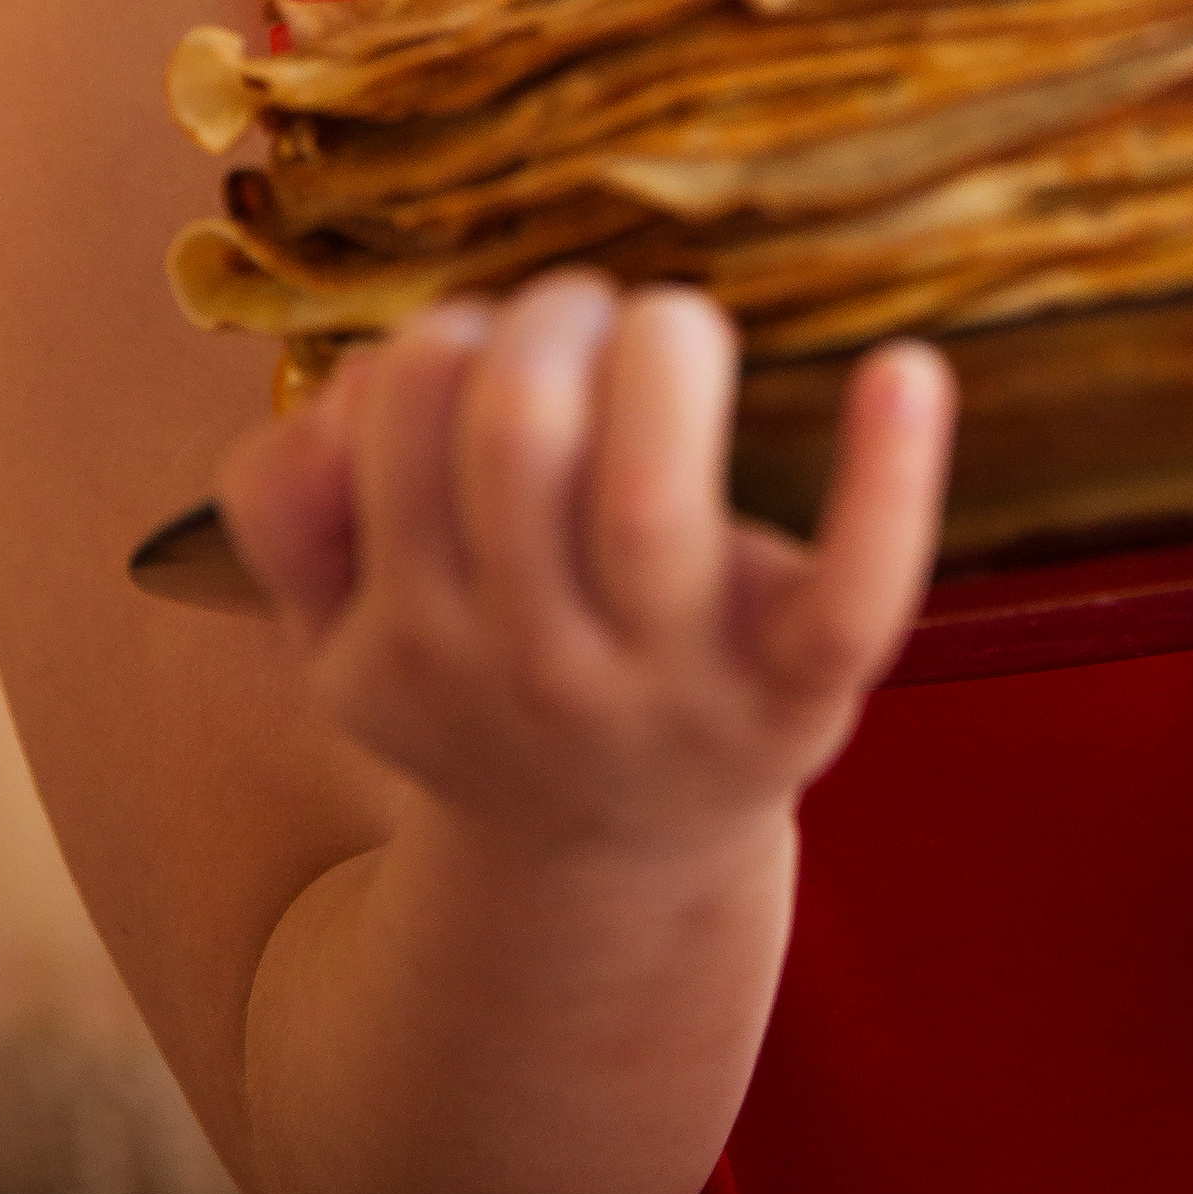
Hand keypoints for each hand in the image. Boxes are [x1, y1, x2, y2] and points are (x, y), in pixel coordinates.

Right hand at [221, 278, 953, 856]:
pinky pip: (856, 595)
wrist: (611, 876)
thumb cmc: (492, 682)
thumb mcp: (347, 631)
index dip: (450, 332)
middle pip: (518, 430)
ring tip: (674, 337)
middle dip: (555, 317)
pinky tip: (904, 372)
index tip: (493, 345)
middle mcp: (532, 668)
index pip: (405, 412)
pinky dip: (887, 482)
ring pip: (646, 492)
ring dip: (661, 353)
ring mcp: (672, 688)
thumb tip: (342, 399)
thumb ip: (289, 510)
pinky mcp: (803, 699)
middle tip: (590, 320)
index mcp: (411, 637)